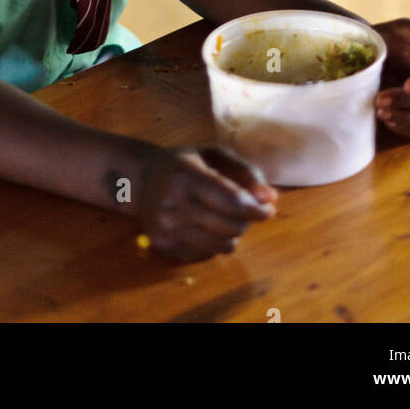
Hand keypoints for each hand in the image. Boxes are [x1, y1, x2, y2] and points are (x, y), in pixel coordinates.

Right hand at [133, 144, 275, 261]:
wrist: (139, 180)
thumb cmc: (183, 164)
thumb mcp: (213, 154)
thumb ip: (244, 171)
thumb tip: (271, 197)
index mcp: (185, 175)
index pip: (231, 201)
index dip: (256, 208)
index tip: (268, 208)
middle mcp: (173, 204)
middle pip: (230, 225)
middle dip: (247, 220)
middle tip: (246, 210)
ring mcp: (166, 229)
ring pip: (222, 244)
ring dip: (234, 233)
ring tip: (228, 218)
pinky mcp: (164, 247)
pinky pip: (207, 254)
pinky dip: (216, 242)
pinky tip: (207, 226)